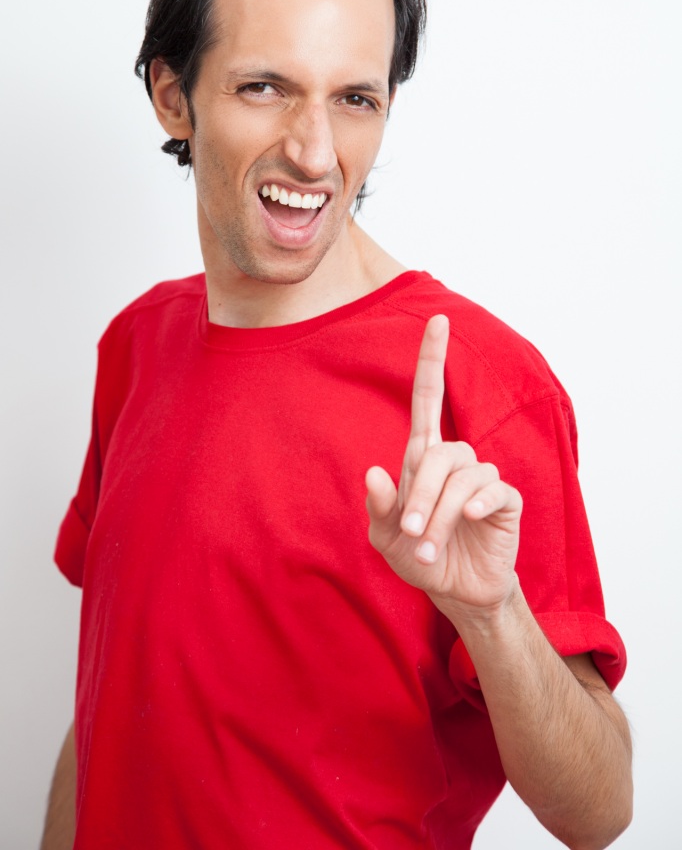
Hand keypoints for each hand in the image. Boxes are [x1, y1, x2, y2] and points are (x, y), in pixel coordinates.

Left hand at [365, 315, 522, 618]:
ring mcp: (483, 480)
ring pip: (463, 475)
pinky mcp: (506, 502)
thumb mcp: (386, 538)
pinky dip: (477, 504)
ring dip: (442, 512)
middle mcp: (454, 462)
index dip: (433, 359)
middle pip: (439, 452)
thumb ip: (379, 508)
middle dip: (422, 494)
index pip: (430, 398)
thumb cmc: (419, 556)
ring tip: (428, 549)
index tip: (438, 319)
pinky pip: (493, 489)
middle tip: (411, 534)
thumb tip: (374, 472)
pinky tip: (471, 521)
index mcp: (423, 458)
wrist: (456, 592)